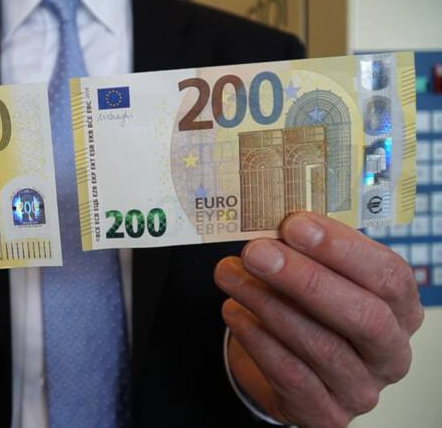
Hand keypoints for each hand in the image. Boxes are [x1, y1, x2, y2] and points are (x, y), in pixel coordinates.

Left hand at [214, 212, 423, 427]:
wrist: (289, 372)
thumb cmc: (308, 312)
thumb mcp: (318, 278)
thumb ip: (307, 253)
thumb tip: (274, 223)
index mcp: (401, 310)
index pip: (388, 276)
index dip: (342, 249)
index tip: (294, 225)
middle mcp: (391, 353)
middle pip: (362, 315)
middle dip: (305, 279)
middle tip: (256, 252)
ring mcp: (361, 389)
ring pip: (320, 345)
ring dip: (267, 304)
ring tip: (230, 274)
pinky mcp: (324, 413)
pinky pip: (289, 374)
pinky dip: (256, 339)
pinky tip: (233, 312)